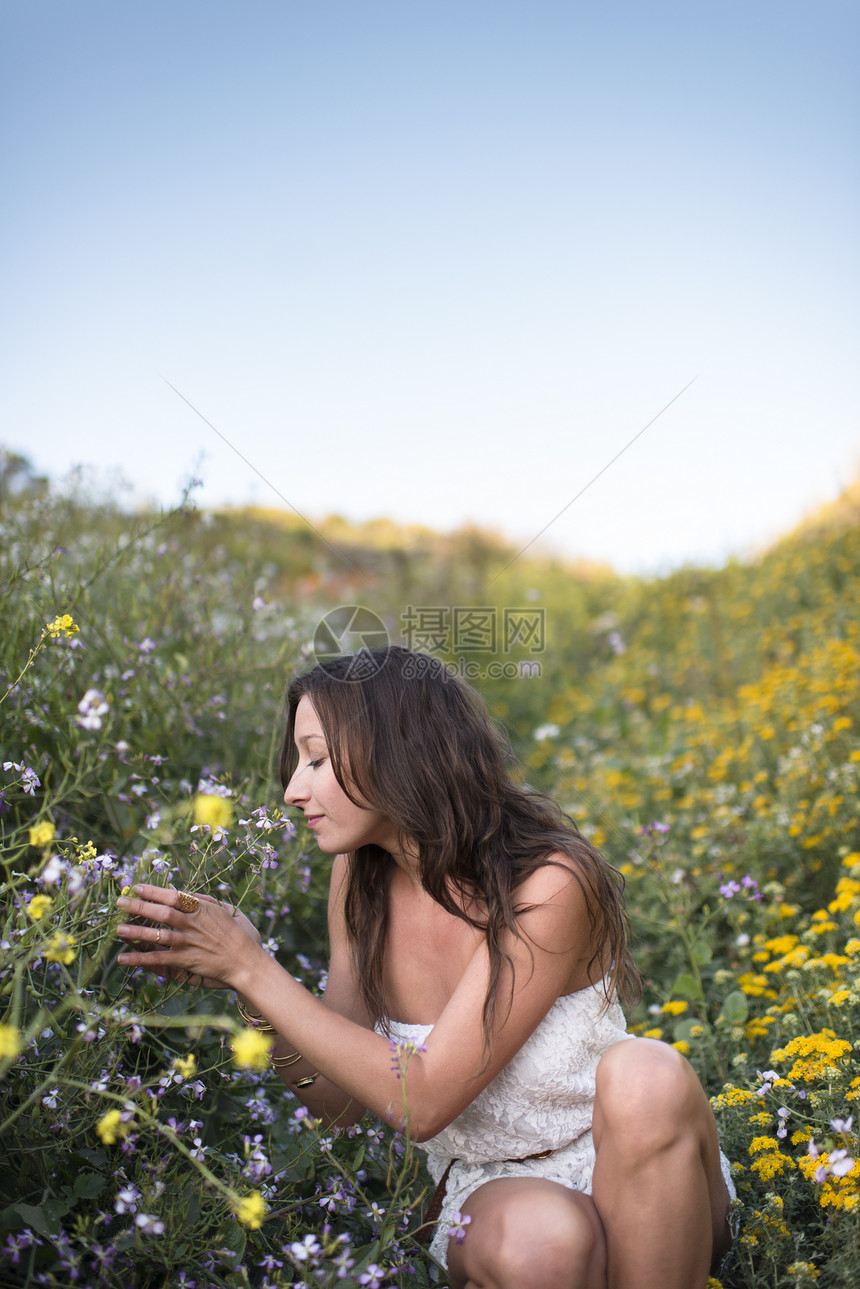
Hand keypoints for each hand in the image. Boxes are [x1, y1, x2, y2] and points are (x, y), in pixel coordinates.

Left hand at [115, 884, 264, 991]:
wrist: (246, 961)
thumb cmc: (238, 934)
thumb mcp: (224, 910)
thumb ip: (204, 901)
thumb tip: (186, 892)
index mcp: (201, 909)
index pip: (173, 896)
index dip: (154, 891)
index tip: (137, 887)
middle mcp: (192, 924)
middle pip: (161, 912)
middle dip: (139, 906)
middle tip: (119, 901)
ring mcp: (187, 942)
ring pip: (157, 935)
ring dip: (136, 932)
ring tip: (118, 929)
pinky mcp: (185, 960)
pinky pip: (158, 959)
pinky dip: (140, 959)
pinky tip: (124, 958)